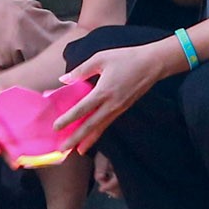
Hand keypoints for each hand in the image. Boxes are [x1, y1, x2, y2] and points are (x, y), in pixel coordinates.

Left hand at [53, 41, 171, 155]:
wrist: (153, 64)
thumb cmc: (126, 58)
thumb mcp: (100, 58)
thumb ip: (81, 70)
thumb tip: (63, 79)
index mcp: (104, 91)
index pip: (82, 109)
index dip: (68, 119)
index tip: (56, 127)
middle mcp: (112, 104)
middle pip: (91, 125)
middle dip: (76, 138)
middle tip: (63, 149)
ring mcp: (119, 108)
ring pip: (101, 127)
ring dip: (88, 139)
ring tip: (77, 150)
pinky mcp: (123, 108)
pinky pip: (108, 123)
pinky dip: (98, 132)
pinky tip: (92, 136)